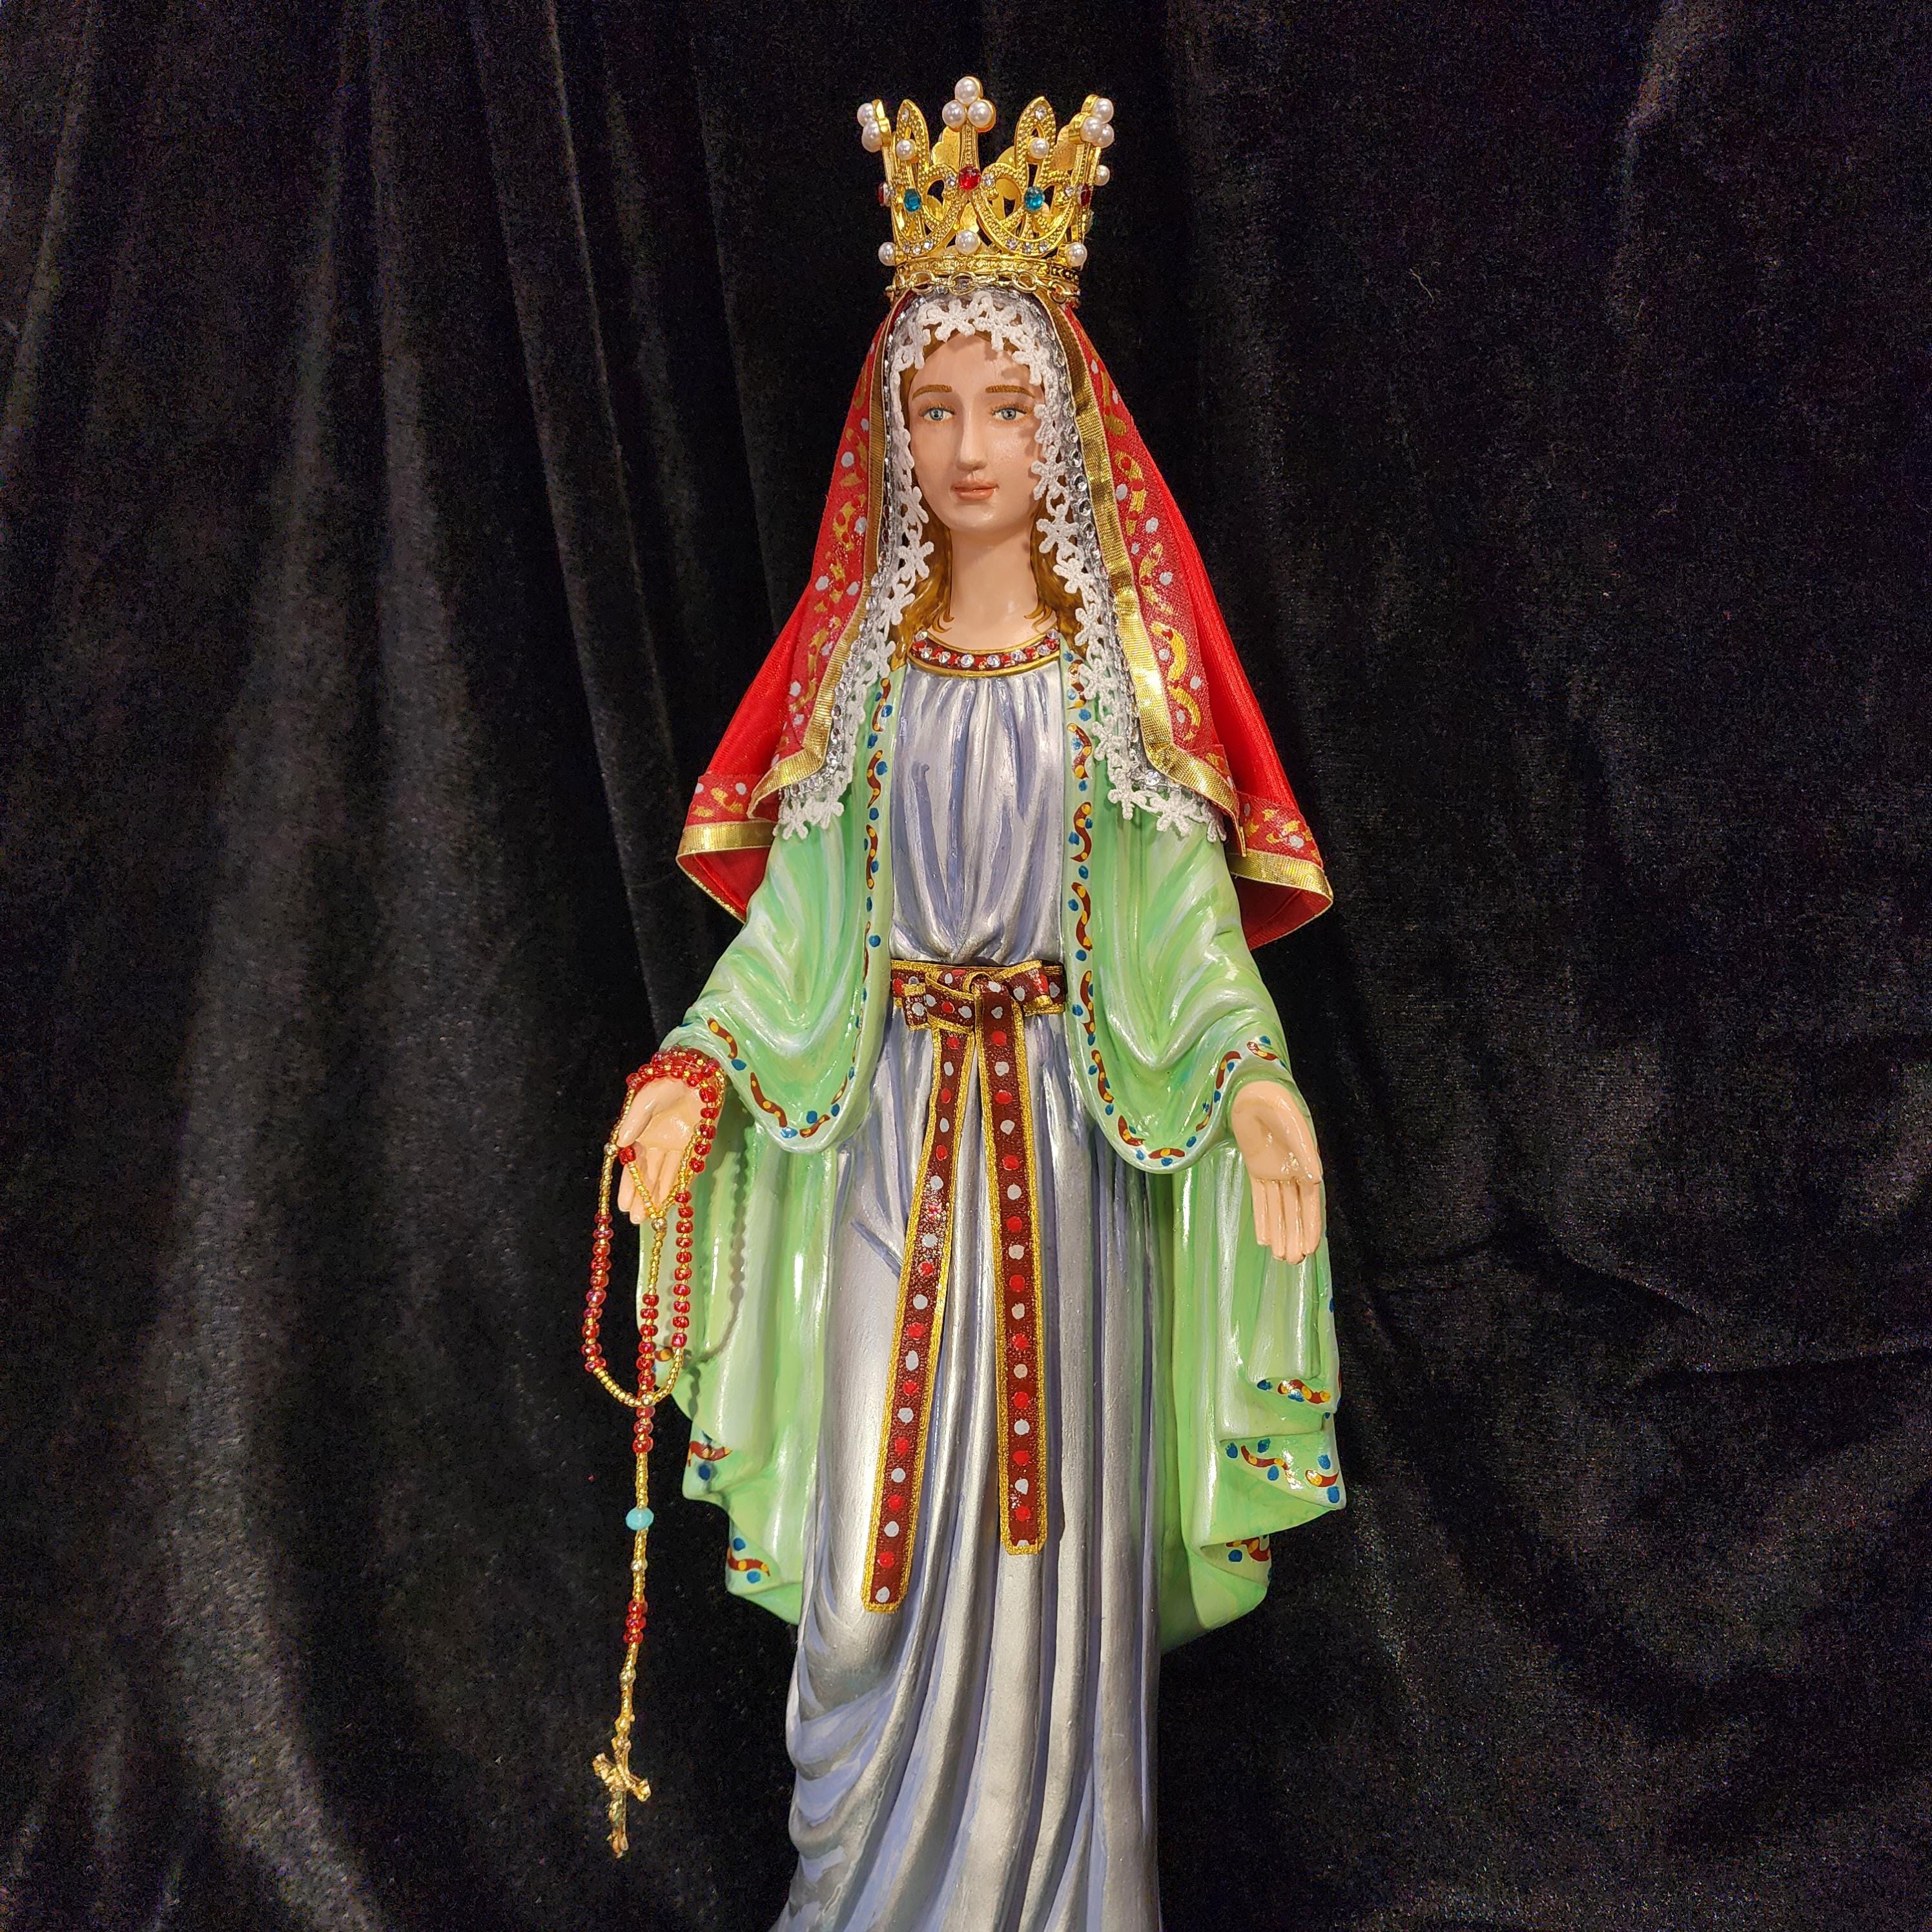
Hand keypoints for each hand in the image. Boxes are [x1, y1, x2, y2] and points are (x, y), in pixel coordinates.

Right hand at [615, 1078, 702, 1223]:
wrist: (697, 1072)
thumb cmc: (668, 1081)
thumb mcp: (646, 1098)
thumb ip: (634, 1120)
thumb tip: (621, 1143)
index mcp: (641, 1133)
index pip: (631, 1165)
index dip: (628, 1185)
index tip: (622, 1205)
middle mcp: (656, 1142)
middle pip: (647, 1175)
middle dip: (641, 1196)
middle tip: (636, 1220)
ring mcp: (676, 1145)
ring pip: (665, 1175)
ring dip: (659, 1195)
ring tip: (651, 1217)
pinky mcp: (695, 1144)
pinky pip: (686, 1168)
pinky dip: (679, 1184)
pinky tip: (672, 1201)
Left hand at [1228, 1081, 1323, 1262]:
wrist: (1252, 1090)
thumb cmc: (1277, 1103)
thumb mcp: (1293, 1126)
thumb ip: (1304, 1153)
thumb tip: (1315, 1181)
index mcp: (1305, 1163)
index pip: (1310, 1202)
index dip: (1311, 1225)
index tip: (1311, 1248)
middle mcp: (1292, 1171)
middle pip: (1294, 1210)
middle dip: (1294, 1235)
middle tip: (1293, 1261)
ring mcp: (1274, 1171)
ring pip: (1278, 1208)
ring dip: (1279, 1231)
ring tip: (1281, 1257)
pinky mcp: (1256, 1168)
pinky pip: (1260, 1198)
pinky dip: (1262, 1217)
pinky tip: (1263, 1238)